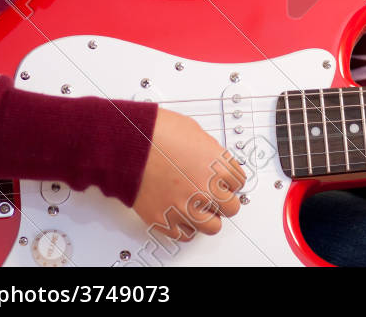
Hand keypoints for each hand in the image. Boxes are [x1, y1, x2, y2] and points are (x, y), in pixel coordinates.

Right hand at [132, 109, 245, 240]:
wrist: (127, 142)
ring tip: (199, 208)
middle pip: (231, 207)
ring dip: (207, 216)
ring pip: (212, 226)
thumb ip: (210, 151)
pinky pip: (185, 234)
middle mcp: (205, 190)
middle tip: (214, 195)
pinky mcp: (165, 220)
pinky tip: (182, 216)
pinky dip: (186, 227)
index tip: (224, 181)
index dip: (230, 180)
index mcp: (216, 166)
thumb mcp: (194, 131)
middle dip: (223, 200)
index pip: (239, 182)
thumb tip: (214, 161)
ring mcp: (185, 207)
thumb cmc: (155, 131)